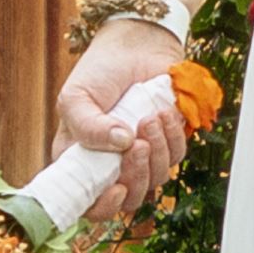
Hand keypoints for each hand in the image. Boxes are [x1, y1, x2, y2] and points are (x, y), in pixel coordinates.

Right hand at [58, 18, 195, 224]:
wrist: (134, 45)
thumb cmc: (99, 71)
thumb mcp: (76, 97)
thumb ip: (88, 126)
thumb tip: (121, 144)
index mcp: (81, 162)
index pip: (89, 204)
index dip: (103, 207)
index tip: (115, 189)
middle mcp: (111, 165)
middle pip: (130, 197)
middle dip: (137, 174)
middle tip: (137, 143)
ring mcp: (141, 156)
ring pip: (156, 179)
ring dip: (157, 151)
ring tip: (149, 117)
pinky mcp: (167, 142)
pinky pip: (177, 156)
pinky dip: (173, 137)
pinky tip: (163, 113)